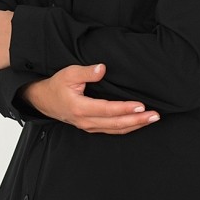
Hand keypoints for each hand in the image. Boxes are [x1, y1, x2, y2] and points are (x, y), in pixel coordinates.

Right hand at [19, 64, 160, 134]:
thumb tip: (102, 69)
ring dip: (135, 126)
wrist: (45, 101)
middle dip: (137, 120)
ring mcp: (89, 126)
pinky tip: (138, 123)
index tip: (141, 106)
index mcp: (80, 108)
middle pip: (115, 124)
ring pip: (115, 130)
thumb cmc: (58, 86)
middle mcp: (86, 121)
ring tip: (151, 120)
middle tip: (154, 116)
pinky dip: (127, 128)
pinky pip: (112, 130)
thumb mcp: (69, 73)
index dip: (125, 108)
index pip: (107, 110)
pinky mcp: (92, 127)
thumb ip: (86, 72)